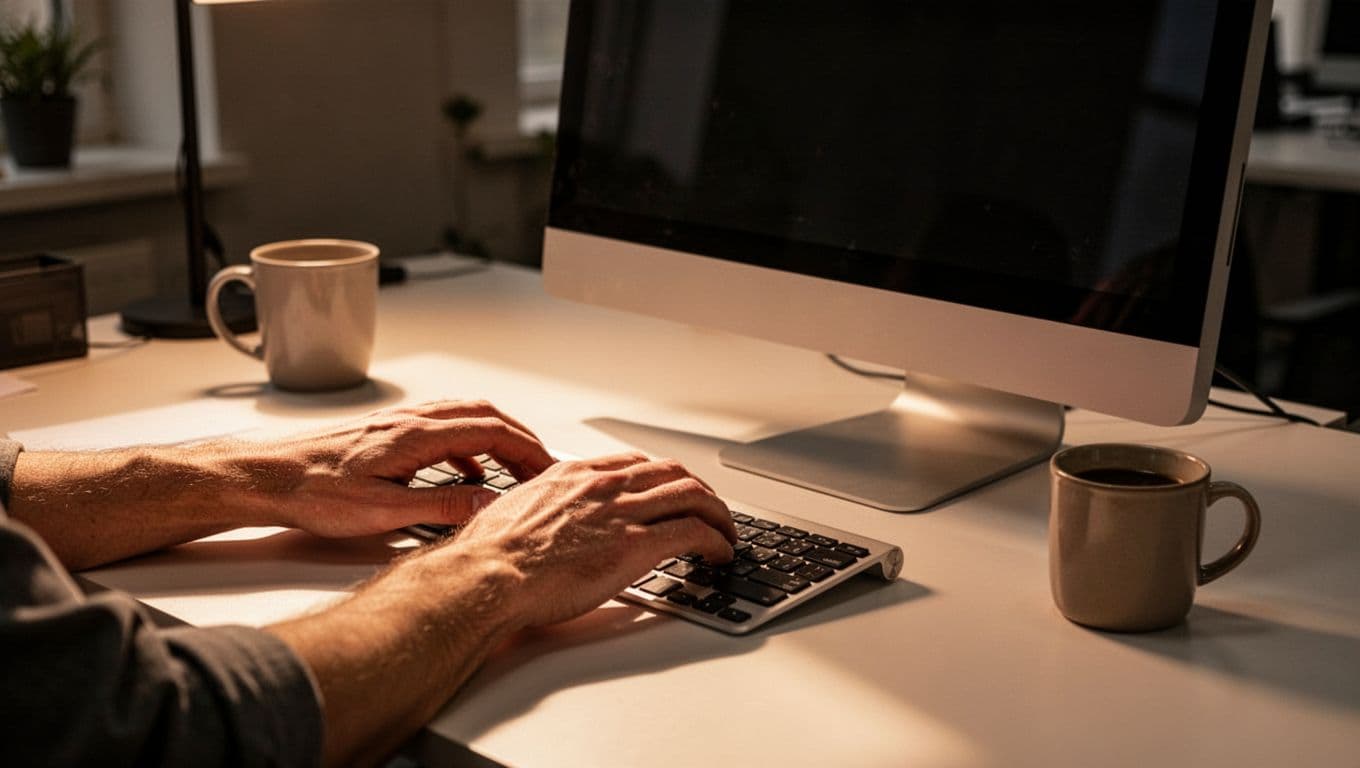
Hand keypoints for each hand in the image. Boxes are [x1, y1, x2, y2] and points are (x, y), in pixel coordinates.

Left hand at [257, 400, 554, 536]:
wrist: (267, 477)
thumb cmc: (312, 492)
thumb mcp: (381, 512)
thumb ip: (439, 506)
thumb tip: (487, 504)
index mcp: (415, 435)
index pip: (490, 430)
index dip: (527, 449)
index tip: (548, 469)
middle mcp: (411, 421)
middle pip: (485, 415)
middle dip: (521, 440)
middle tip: (542, 467)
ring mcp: (400, 424)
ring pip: (465, 417)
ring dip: (497, 438)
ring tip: (514, 468)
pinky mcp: (388, 434)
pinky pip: (444, 428)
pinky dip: (469, 444)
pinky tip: (466, 472)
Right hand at [446, 452, 738, 628]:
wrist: (488, 574)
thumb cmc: (491, 554)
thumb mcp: (514, 512)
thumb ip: (538, 508)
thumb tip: (539, 522)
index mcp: (573, 475)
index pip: (634, 464)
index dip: (661, 477)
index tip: (671, 491)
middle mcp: (603, 485)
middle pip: (671, 472)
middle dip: (699, 490)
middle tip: (711, 509)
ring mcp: (622, 512)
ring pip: (692, 495)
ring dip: (718, 514)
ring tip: (726, 532)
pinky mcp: (636, 544)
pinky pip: (693, 532)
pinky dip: (716, 540)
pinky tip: (720, 553)